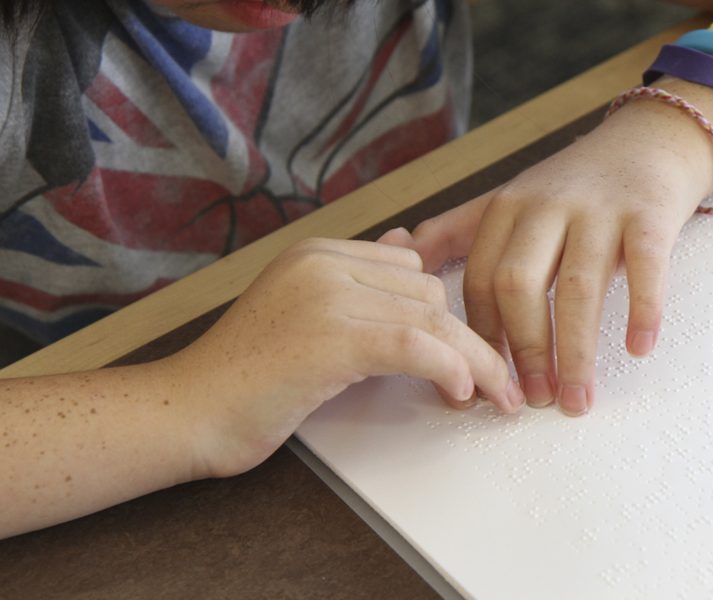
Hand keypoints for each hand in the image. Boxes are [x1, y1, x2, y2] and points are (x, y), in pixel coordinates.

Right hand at [173, 238, 522, 476]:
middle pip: (428, 290)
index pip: (411, 269)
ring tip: (494, 395)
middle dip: (465, 337)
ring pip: (431, 316)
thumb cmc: (246, 375)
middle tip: (489, 381)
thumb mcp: (305, 314)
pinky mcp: (331, 338)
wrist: (189, 409)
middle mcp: (325, 262)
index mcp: (319, 252)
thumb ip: (357, 284)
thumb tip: (409, 246)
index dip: (446, 313)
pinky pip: (415, 345)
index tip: (471, 351)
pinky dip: (450, 368)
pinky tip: (463, 393)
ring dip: (474, 360)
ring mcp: (327, 295)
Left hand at [381, 103, 712, 415]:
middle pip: (518, 284)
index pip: (478, 280)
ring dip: (575, 351)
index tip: (484, 382)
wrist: (647, 141)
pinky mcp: (649, 214)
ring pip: (578, 287)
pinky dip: (642, 309)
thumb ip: (458, 229)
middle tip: (532, 399)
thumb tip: (403, 256)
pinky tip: (637, 347)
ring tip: (576, 401)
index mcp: (506, 208)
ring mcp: (599, 209)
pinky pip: (644, 266)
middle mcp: (547, 206)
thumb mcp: (510, 200)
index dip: (479, 336)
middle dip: (523, 349)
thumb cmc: (575, 184)